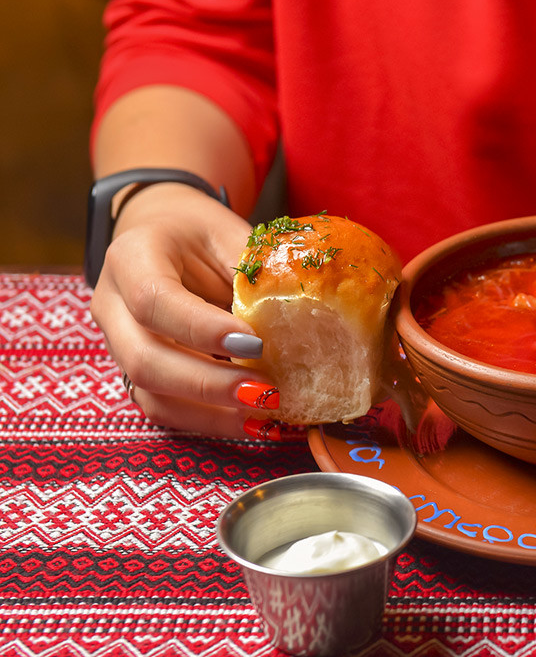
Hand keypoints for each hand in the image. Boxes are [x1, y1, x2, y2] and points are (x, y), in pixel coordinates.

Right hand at [89, 184, 283, 438]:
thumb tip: (303, 318)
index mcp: (131, 257)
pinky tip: (253, 422)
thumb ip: (254, 274)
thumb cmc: (199, 234)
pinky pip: (164, 407)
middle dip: (209, 384)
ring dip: (210, 413)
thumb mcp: (229, 234)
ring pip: (151, 394)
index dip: (202, 329)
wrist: (161, 234)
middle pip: (145, 360)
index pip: (154, 301)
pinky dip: (209, 421)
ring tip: (265, 414)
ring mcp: (118, 344)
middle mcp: (112, 305)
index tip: (255, 343)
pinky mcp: (136, 371)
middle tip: (266, 391)